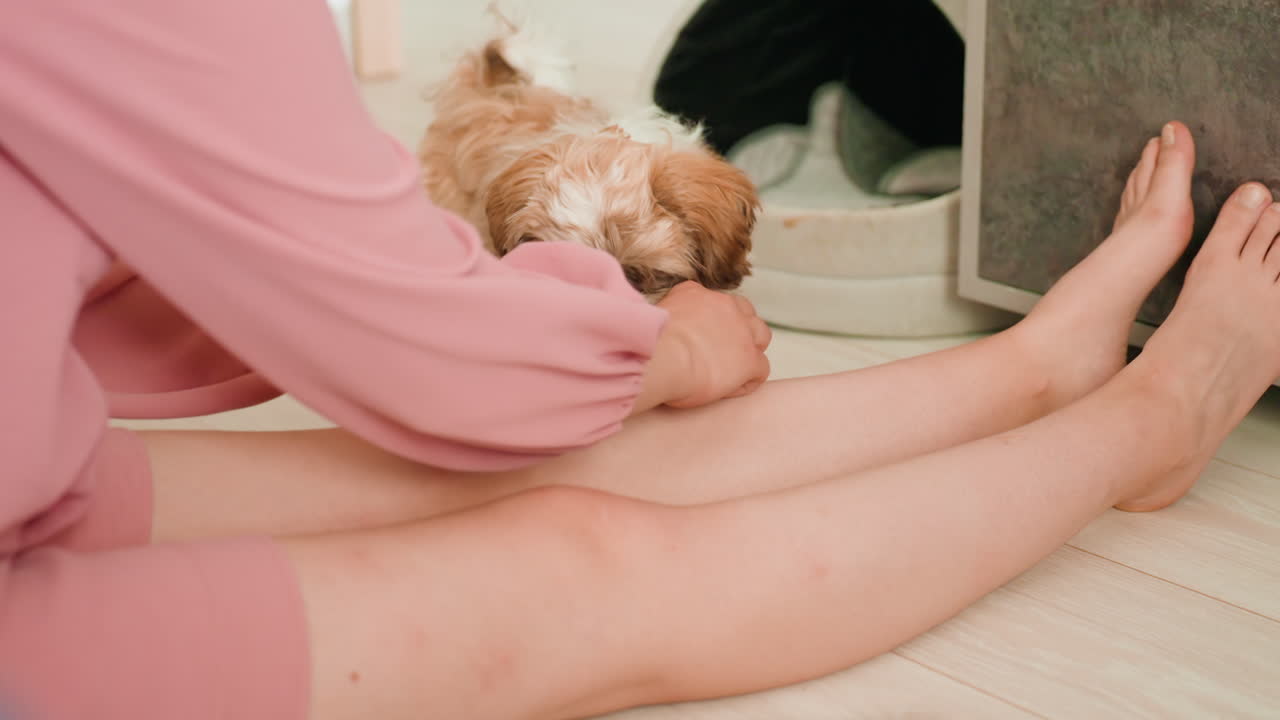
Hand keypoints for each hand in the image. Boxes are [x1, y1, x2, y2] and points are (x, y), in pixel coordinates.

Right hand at [633, 281, 771, 412]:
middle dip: (739, 329)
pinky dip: (748, 381)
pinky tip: (730, 390)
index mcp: (695, 294)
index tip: (703, 336)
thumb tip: (662, 332)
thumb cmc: (648, 344)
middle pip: (744, 312)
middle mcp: (723, 305)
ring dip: (750, 350)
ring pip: (761, 335)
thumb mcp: (654, 319)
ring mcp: (741, 331)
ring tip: (732, 369)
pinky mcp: (750, 358)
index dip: (714, 320)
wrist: (662, 357)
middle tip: (722, 351)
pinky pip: (760, 369)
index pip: (715, 301)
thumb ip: (665, 319)